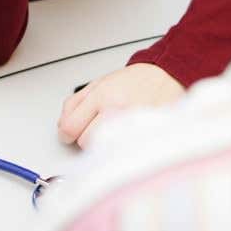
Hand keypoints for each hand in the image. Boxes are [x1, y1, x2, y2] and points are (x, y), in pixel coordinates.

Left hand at [57, 63, 184, 147]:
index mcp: (103, 96)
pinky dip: (120, 149)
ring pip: (102, 151)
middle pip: (85, 142)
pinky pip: (121, 154)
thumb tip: (62, 127)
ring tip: (115, 130)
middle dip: (88, 136)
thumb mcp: (100, 82)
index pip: (70, 127)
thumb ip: (76, 103)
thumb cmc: (137, 80)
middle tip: (98, 126)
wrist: (168, 77)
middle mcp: (117, 111)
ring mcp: (132, 126)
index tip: (70, 133)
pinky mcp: (144, 138)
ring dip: (104, 144)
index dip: (67, 132)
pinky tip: (125, 138)